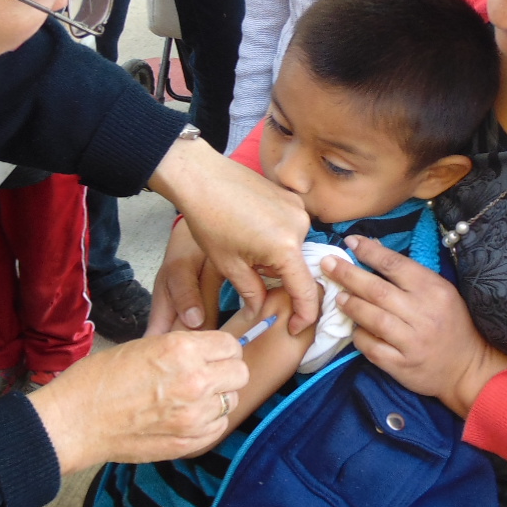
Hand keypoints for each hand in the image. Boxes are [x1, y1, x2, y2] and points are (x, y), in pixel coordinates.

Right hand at [27, 330, 249, 472]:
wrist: (75, 421)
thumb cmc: (99, 380)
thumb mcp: (144, 346)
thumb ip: (181, 349)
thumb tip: (207, 352)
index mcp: (182, 350)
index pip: (230, 345)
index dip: (221, 349)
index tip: (212, 355)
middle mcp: (194, 382)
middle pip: (240, 373)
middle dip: (226, 372)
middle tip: (207, 375)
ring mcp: (193, 416)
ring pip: (231, 402)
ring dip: (216, 398)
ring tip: (190, 398)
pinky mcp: (188, 443)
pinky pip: (218, 428)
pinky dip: (208, 422)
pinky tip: (185, 416)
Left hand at [148, 138, 317, 333]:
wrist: (201, 178)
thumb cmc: (210, 221)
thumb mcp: (229, 265)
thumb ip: (251, 292)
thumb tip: (261, 310)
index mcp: (286, 248)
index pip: (305, 291)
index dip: (303, 315)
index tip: (294, 328)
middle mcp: (301, 226)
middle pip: (296, 267)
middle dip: (275, 275)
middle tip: (246, 266)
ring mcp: (298, 208)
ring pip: (292, 248)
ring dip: (275, 255)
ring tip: (244, 242)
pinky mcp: (292, 197)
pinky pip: (290, 227)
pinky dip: (275, 236)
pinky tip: (250, 227)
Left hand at [323, 236, 506, 417]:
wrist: (468, 367)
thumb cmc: (452, 323)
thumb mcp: (440, 292)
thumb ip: (409, 274)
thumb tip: (373, 248)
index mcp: (434, 290)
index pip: (395, 265)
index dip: (369, 251)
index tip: (349, 242)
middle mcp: (423, 314)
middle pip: (377, 290)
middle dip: (348, 274)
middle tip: (327, 264)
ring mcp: (412, 341)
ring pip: (373, 318)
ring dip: (351, 305)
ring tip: (337, 296)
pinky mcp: (402, 365)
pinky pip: (372, 348)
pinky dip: (359, 337)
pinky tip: (353, 329)